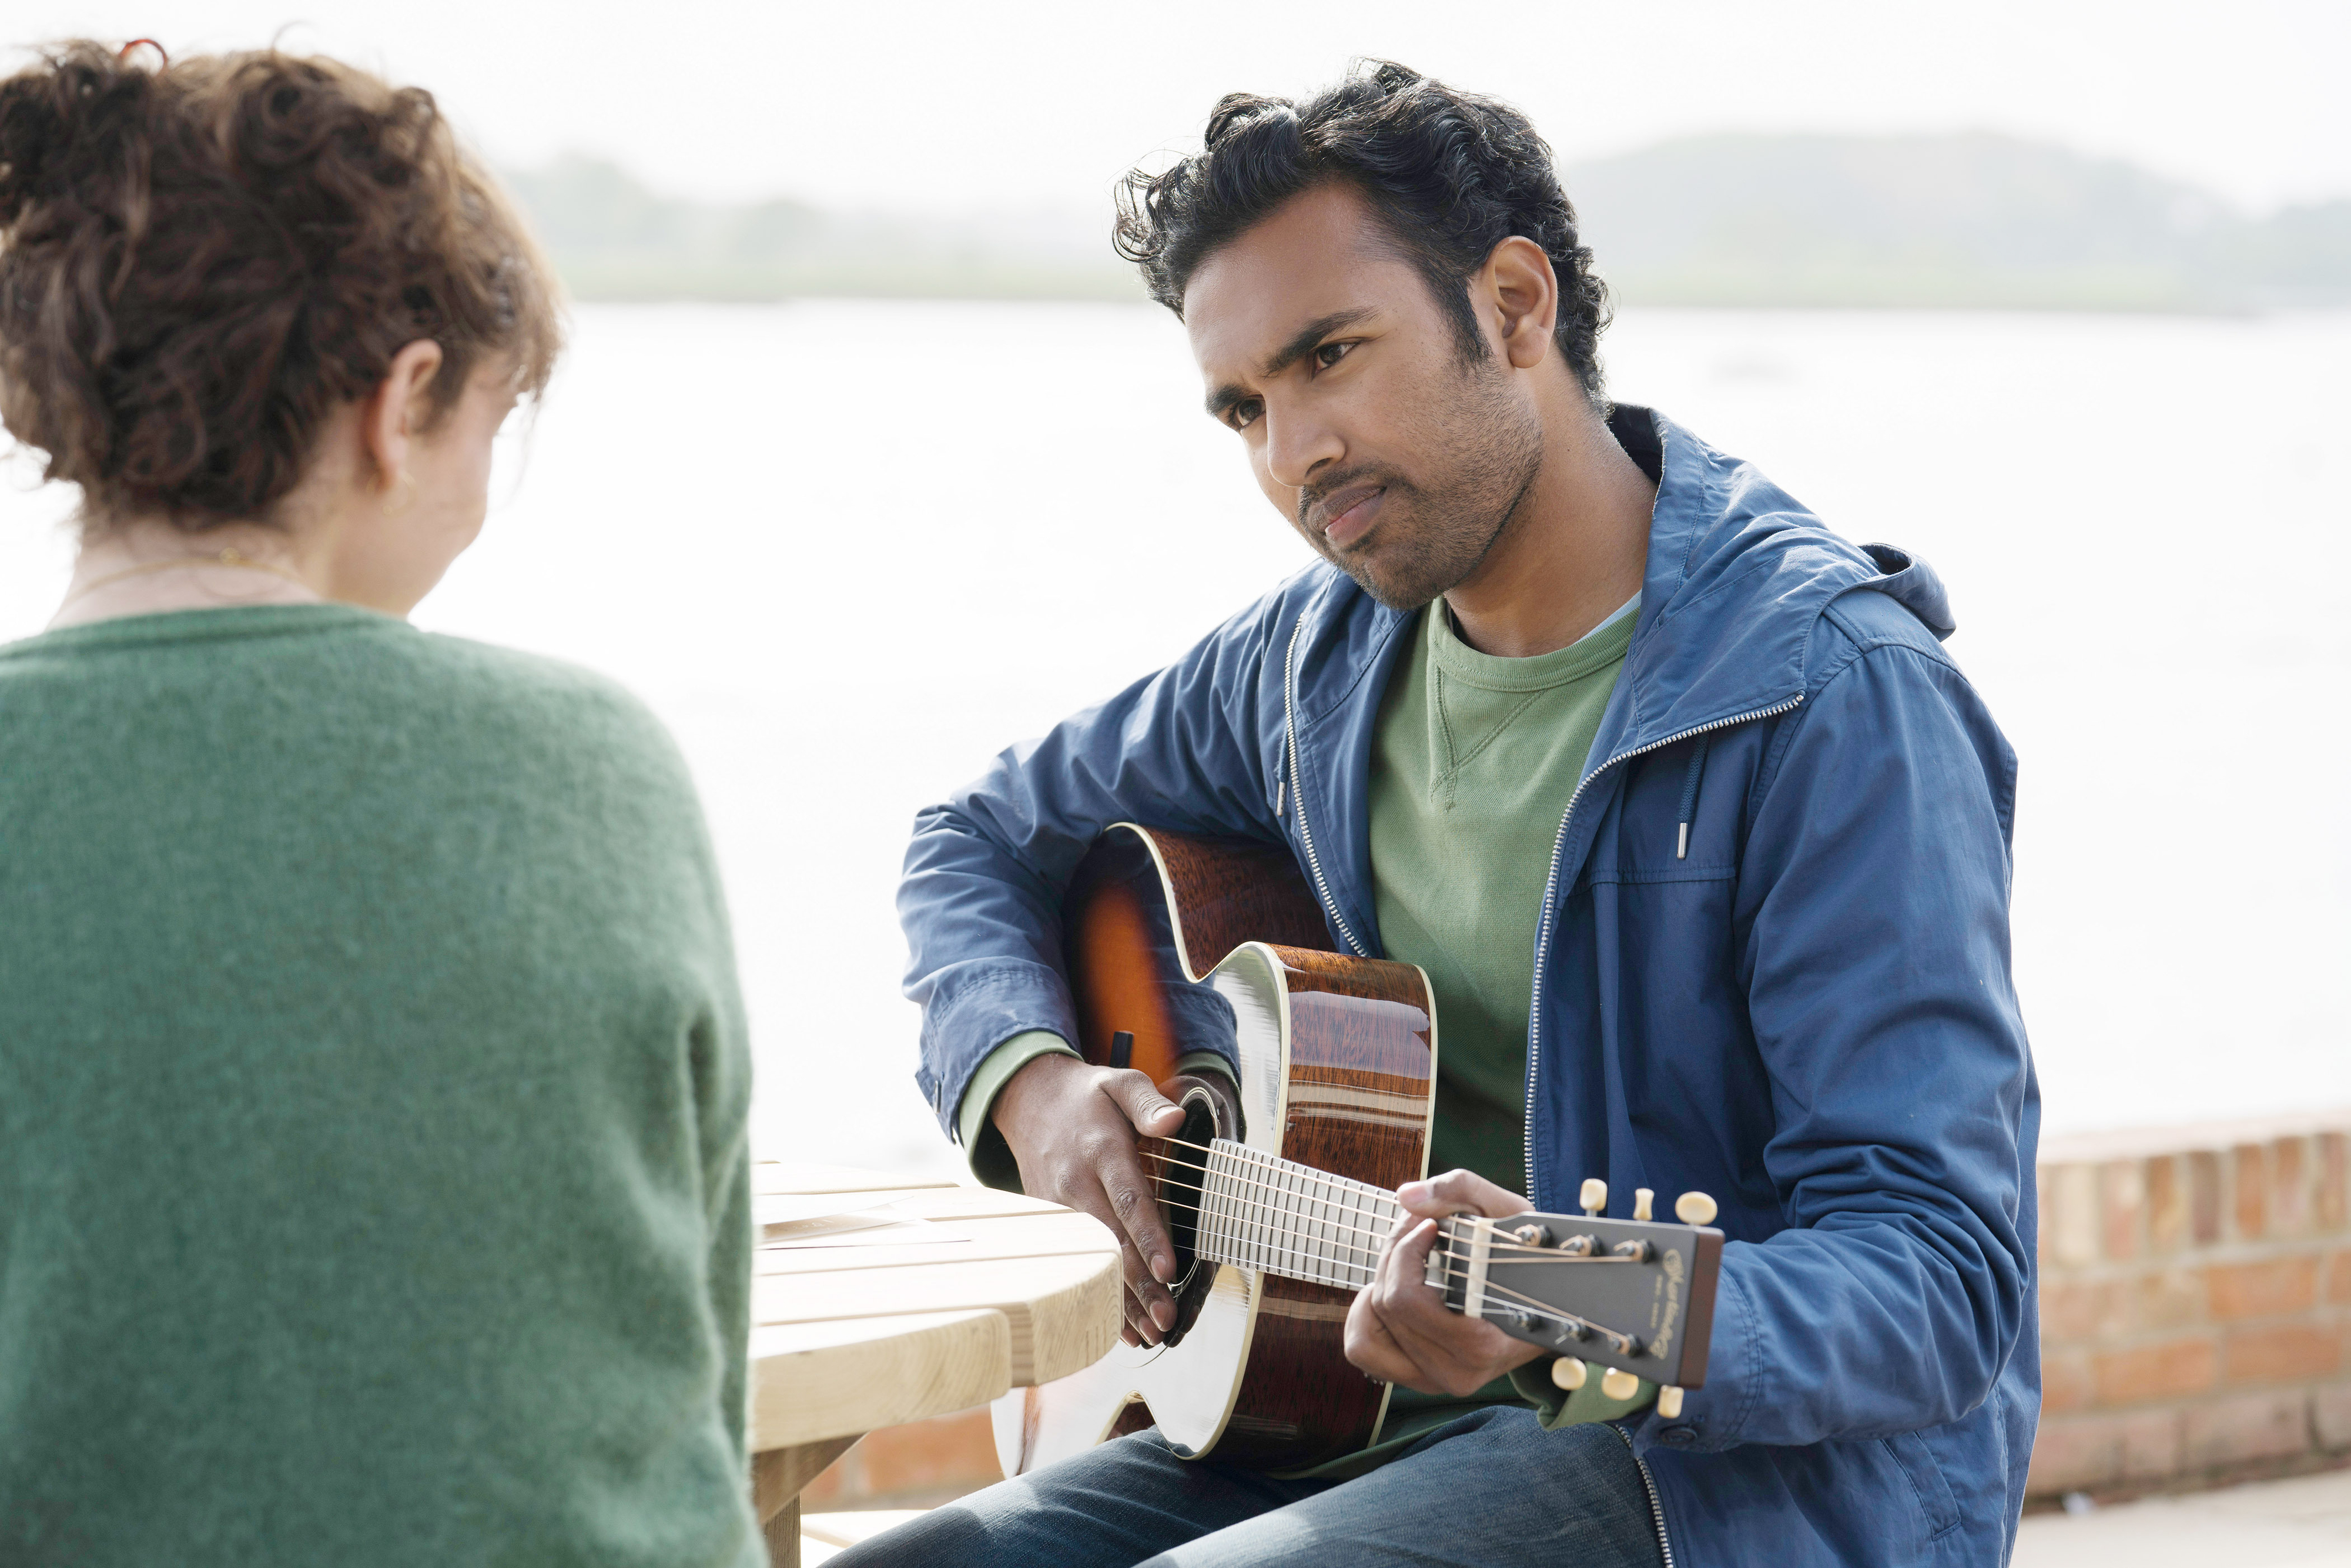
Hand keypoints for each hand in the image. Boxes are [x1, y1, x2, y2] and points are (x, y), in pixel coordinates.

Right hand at [991, 1052, 1185, 1345]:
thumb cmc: (1088, 1096)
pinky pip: (1077, 1263)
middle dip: (1140, 1284)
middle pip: (1111, 1241)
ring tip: (1151, 1334)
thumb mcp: (1120, 1082)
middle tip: (1166, 1319)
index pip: (1128, 1198)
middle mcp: (1076, 1182)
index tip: (1170, 1270)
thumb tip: (1174, 1120)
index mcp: (1101, 1149)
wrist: (1029, 1100)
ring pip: (1093, 1261)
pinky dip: (1097, 1296)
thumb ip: (1148, 1102)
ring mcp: (1059, 1206)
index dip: (1148, 1235)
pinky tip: (1121, 1328)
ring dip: (1121, 1301)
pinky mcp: (1050, 1221)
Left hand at [1344, 1168, 1548, 1395]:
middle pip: (1387, 1303)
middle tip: (1420, 1230)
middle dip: (1396, 1253)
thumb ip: (1458, 1190)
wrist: (1544, 1304)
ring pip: (1369, 1325)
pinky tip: (1395, 1290)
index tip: (1431, 1226)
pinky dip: (1367, 1313)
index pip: (1407, 1299)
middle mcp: (1456, 1373)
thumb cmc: (1525, 1255)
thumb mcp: (1506, 1211)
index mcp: (1482, 1344)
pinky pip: (1362, 1347)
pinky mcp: (1418, 1378)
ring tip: (1410, 1261)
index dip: (1408, 1249)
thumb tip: (1406, 1197)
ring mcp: (1435, 1380)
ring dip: (1381, 1281)